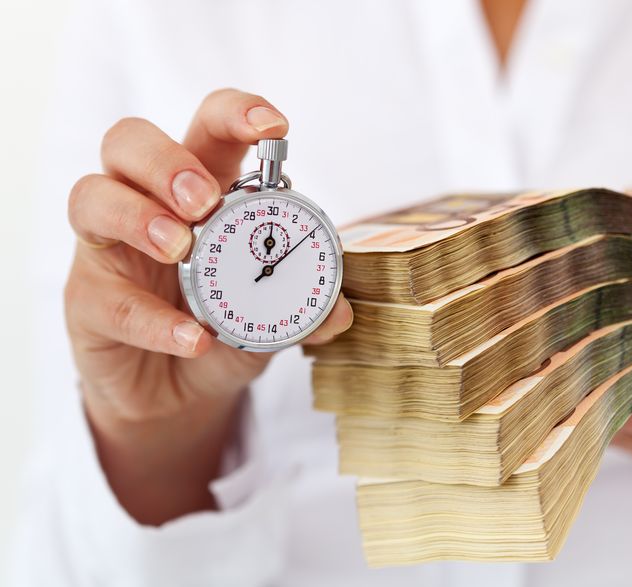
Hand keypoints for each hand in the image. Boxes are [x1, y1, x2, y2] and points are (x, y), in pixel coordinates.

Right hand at [65, 89, 352, 522]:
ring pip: (90, 197)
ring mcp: (109, 249)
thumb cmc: (223, 330)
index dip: (235, 114)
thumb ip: (305, 309)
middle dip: (166, 161)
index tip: (274, 127)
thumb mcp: (272, 317)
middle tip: (203, 200)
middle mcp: (145, 204)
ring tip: (181, 248)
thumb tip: (341, 312)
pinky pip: (105, 298)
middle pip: (128, 141)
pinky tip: (192, 338)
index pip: (207, 128)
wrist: (177, 392)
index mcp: (201, 189)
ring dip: (139, 216)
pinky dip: (152, 319)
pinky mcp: (87, 301)